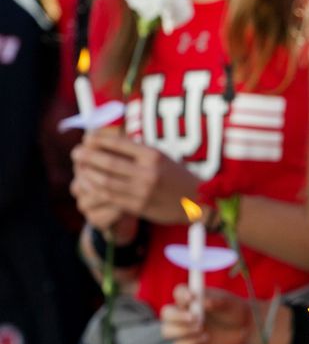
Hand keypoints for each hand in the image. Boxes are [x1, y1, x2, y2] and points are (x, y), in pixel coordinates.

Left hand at [71, 130, 199, 224]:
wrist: (196, 201)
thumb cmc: (176, 175)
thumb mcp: (161, 157)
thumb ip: (136, 150)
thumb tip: (105, 140)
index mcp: (154, 155)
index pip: (119, 143)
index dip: (99, 140)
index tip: (87, 137)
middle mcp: (148, 172)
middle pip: (109, 163)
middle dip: (88, 157)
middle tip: (76, 152)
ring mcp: (143, 191)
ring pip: (105, 181)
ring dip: (88, 173)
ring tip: (79, 168)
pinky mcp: (138, 206)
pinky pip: (110, 196)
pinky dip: (95, 188)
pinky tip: (89, 183)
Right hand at [160, 285, 255, 343]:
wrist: (245, 329)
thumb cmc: (235, 311)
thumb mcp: (229, 304)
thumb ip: (216, 302)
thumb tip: (203, 302)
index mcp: (192, 297)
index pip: (178, 292)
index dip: (181, 294)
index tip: (192, 298)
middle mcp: (184, 312)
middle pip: (166, 313)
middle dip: (176, 316)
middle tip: (194, 318)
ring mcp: (184, 329)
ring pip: (167, 330)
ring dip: (181, 330)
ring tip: (201, 328)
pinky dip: (190, 343)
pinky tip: (206, 338)